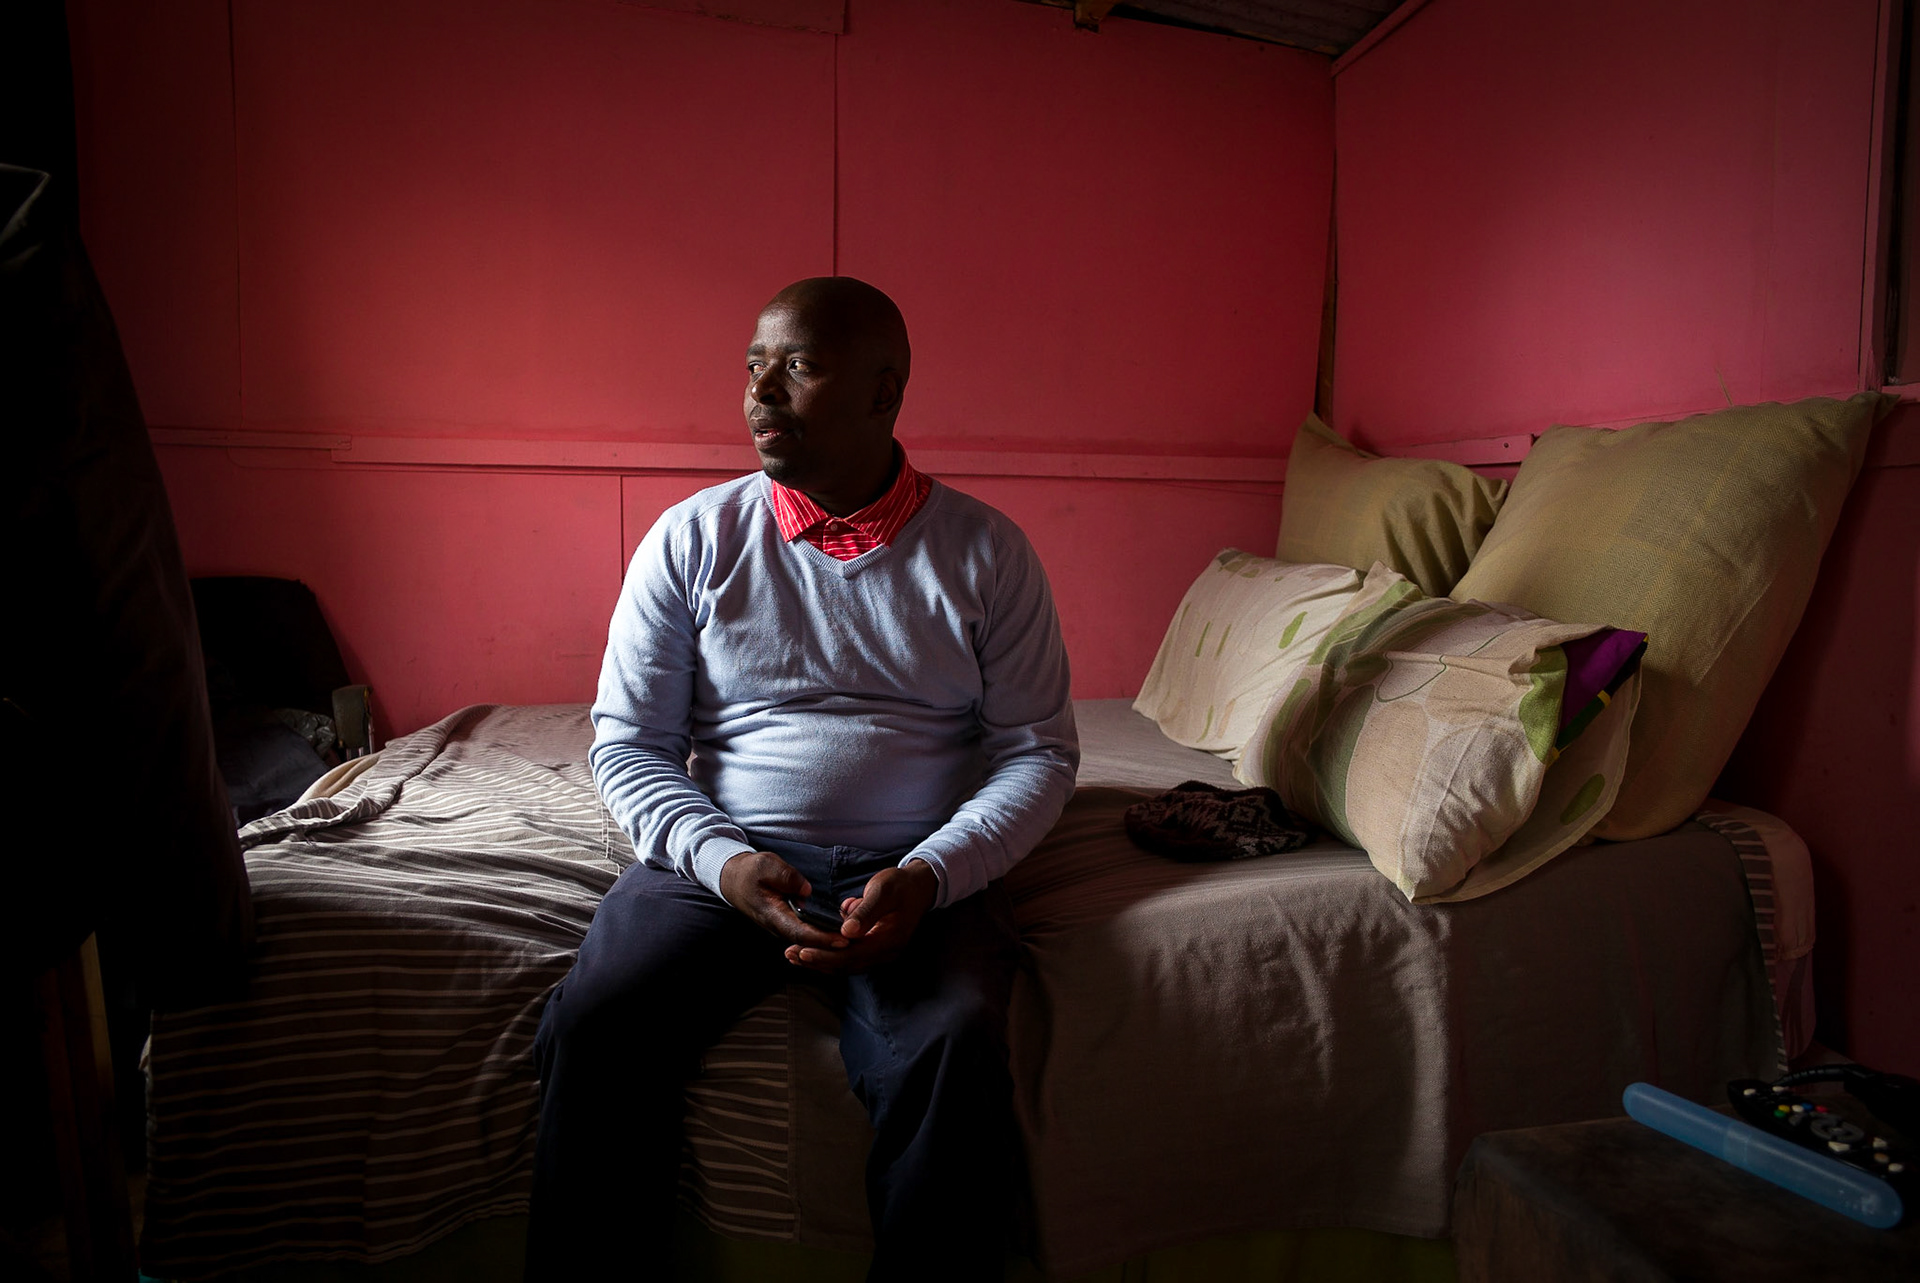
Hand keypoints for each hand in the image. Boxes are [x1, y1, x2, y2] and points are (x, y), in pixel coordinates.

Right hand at [719, 851, 849, 953]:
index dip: (821, 938)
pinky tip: (842, 931)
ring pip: (808, 940)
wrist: (733, 879)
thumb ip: (786, 876)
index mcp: (772, 914)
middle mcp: (778, 925)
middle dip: (831, 944)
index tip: (842, 938)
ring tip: (856, 939)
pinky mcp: (788, 922)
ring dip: (829, 941)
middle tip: (858, 942)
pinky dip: (823, 934)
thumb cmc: (750, 871)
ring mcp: (783, 926)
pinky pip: (807, 933)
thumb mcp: (766, 864)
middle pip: (807, 941)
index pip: (800, 932)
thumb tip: (806, 890)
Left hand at [784, 860, 939, 974]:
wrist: (920, 887)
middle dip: (817, 961)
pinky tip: (812, 951)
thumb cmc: (900, 885)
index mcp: (888, 940)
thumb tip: (847, 931)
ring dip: (821, 962)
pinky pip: (850, 959)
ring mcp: (882, 954)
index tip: (802, 951)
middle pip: (846, 965)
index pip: (851, 955)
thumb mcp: (883, 891)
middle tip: (790, 954)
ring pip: (846, 966)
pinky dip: (830, 957)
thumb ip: (865, 911)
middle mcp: (886, 953)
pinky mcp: (875, 950)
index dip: (825, 955)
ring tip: (794, 956)